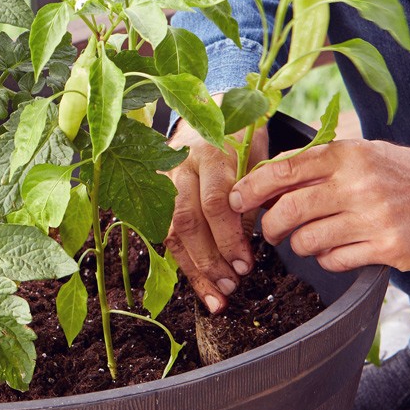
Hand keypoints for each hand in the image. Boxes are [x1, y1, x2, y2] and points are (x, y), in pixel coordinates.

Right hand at [165, 119, 268, 312]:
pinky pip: (166, 237)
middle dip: (210, 259)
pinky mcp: (154, 197)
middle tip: (232, 285)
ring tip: (218, 297)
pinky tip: (202, 287)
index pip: (215, 202)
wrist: (207, 113)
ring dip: (195, 270)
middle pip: (187, 221)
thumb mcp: (255, 161)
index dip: (229, 237)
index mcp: (210, 153)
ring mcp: (162, 182)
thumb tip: (245, 251)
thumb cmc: (239, 140)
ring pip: (171, 233)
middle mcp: (180, 168)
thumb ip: (250, 202)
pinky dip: (185, 265)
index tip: (245, 264)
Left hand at [228, 139, 409, 272]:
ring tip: (307, 240)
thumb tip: (265, 178)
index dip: (251, 188)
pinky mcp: (386, 248)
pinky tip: (336, 250)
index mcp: (347, 155)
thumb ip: (318, 162)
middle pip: (288, 210)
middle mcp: (357, 184)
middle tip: (267, 231)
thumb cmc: (399, 173)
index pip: (284, 170)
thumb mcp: (361, 153)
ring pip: (307, 240)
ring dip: (298, 245)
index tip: (236, 200)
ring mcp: (372, 218)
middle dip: (268, 225)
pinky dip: (326, 260)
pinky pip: (334, 261)